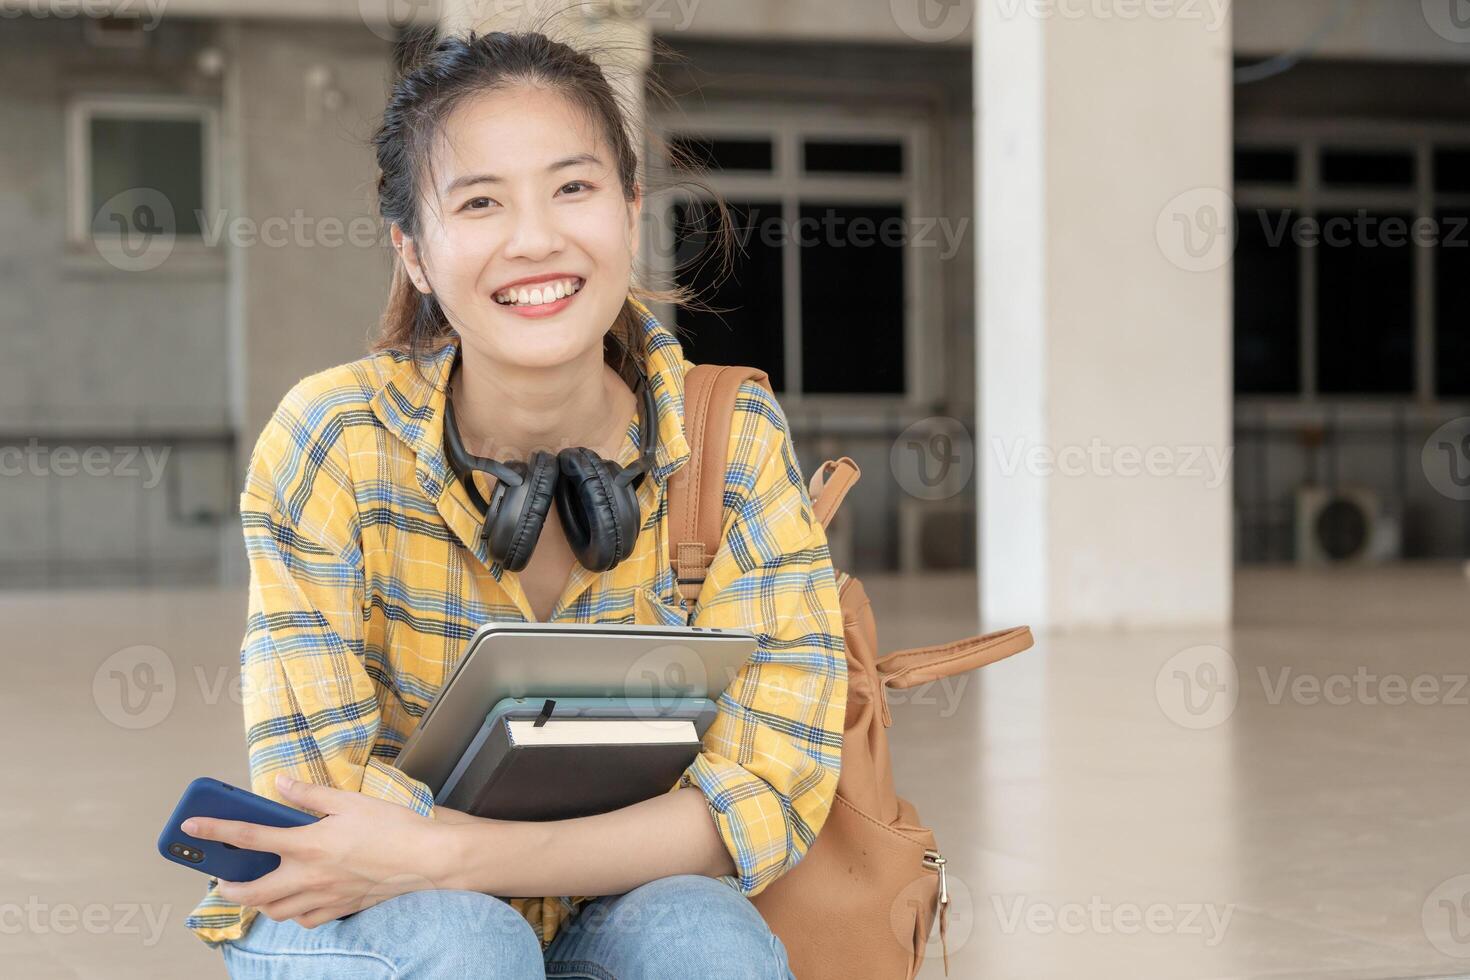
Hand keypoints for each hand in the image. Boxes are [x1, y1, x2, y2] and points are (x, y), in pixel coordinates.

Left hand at [182, 774, 451, 928]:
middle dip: (229, 889)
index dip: (215, 830)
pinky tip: (297, 901)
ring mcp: (323, 897)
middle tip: (221, 882)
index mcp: (308, 843)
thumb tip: (280, 784)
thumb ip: (309, 795)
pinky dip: (292, 913)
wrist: (426, 859)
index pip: (249, 837)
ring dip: (259, 902)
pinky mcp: (340, 909)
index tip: (191, 827)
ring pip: (276, 911)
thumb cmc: (392, 827)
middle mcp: (309, 875)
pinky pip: (304, 920)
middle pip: (253, 892)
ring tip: (257, 890)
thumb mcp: (349, 800)